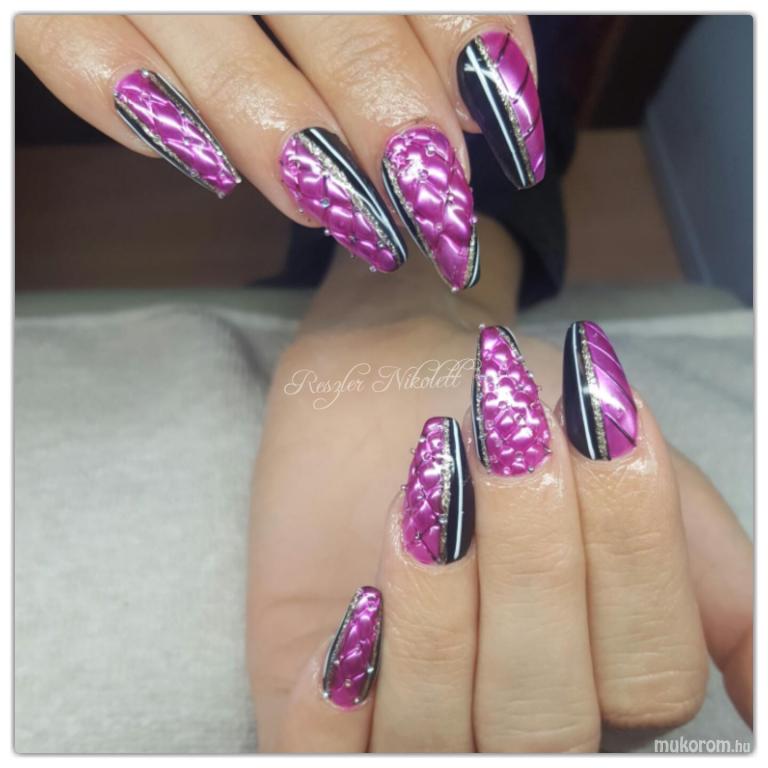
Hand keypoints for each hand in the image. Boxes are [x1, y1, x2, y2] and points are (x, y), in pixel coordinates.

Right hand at [16, 14, 543, 290]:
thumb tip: (481, 101)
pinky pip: (75, 47)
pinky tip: (205, 168)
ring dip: (288, 143)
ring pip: (212, 39)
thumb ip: (418, 9)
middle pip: (339, 17)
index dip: (478, 52)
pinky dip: (134, 111)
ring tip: (350, 222)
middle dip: (399, 130)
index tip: (516, 147)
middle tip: (439, 220)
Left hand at [246, 220, 751, 750]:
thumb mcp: (632, 482)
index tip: (590, 416)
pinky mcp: (320, 709)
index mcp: (605, 678)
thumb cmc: (516, 417)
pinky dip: (339, 698)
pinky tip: (355, 608)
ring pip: (439, 735)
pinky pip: (325, 757)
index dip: (629, 544)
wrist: (394, 375)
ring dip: (436, 607)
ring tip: (430, 488)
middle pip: (546, 721)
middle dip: (532, 564)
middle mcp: (518, 718)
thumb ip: (711, 580)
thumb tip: (760, 700)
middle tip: (506, 437)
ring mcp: (415, 720)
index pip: (651, 677)